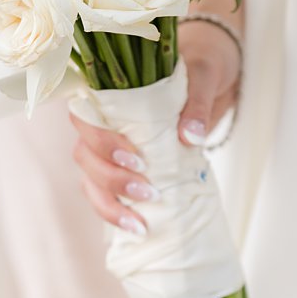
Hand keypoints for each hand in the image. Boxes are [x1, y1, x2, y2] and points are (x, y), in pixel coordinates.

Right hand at [70, 24, 241, 232]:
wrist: (213, 78)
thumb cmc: (201, 69)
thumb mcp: (204, 76)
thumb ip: (196, 102)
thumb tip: (192, 136)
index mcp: (111, 95)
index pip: (83, 118)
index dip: (101, 142)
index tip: (136, 159)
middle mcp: (102, 123)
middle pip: (84, 155)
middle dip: (110, 178)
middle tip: (148, 191)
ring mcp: (110, 150)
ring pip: (90, 179)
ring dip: (110, 203)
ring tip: (141, 223)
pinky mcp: (124, 170)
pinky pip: (106, 195)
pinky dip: (117, 214)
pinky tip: (138, 229)